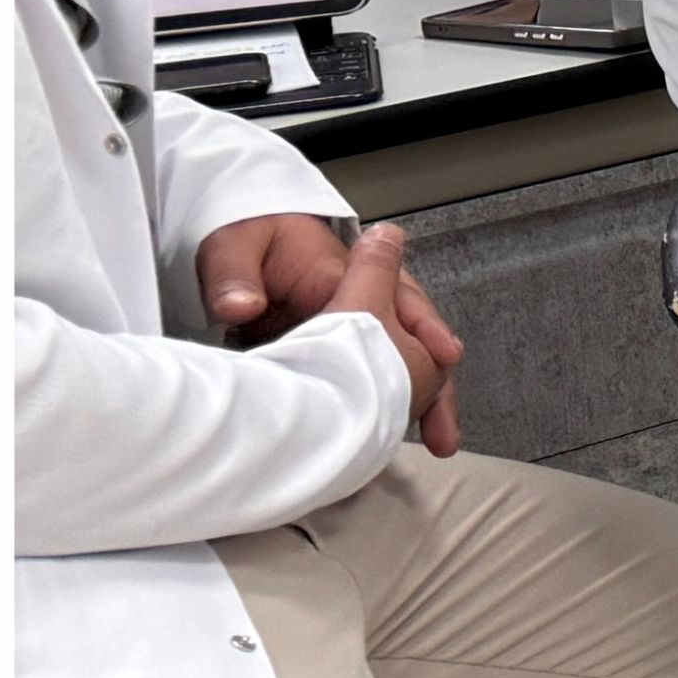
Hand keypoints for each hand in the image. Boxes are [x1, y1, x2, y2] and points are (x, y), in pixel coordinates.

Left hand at [207, 215, 460, 453]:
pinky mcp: (335, 345)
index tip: (444, 356)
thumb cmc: (244, 236)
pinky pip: (372, 375)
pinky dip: (386, 405)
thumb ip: (233, 275)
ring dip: (419, 402)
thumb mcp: (232, 245)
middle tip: (445, 431)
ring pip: (398, 363)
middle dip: (436, 385)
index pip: (398, 297)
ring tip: (436, 442)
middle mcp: (357, 296)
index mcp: (340, 269)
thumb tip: (240, 306)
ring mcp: (350, 323)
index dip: (424, 329)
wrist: (239, 238)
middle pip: (414, 338)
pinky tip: (385, 437)